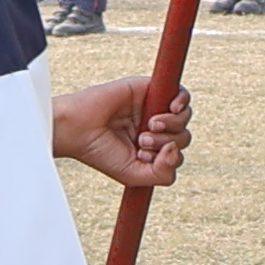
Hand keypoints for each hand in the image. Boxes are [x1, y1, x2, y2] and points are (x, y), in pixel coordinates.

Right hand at [55, 75, 188, 189]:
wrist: (79, 129)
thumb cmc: (101, 152)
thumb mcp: (135, 175)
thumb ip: (163, 174)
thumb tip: (177, 150)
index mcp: (152, 149)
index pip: (177, 154)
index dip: (167, 159)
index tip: (142, 155)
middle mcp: (154, 129)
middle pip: (183, 137)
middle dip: (167, 141)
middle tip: (142, 139)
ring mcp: (154, 109)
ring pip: (185, 117)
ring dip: (172, 124)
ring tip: (149, 125)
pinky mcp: (150, 89)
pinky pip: (182, 94)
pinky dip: (183, 102)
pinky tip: (171, 108)